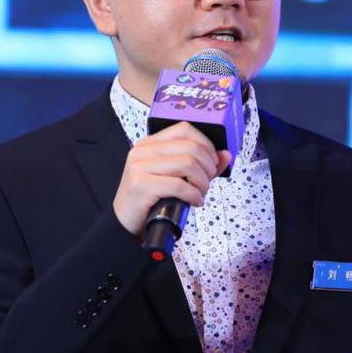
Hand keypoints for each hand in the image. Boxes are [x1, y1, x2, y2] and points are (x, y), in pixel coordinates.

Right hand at [113, 122, 230, 237]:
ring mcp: (139, 166)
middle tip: (206, 183)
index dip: (206, 144)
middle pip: (190, 147)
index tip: (212, 163)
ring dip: (202, 182)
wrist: (125, 222)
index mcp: (150, 143)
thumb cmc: (151, 199)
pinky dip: (194, 194)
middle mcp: (143, 151)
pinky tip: (195, 202)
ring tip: (200, 193)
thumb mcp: (176, 178)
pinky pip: (179, 185)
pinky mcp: (141, 185)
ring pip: (187, 163)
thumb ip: (201, 165)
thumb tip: (226, 155)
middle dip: (208, 167)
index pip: (184, 129)